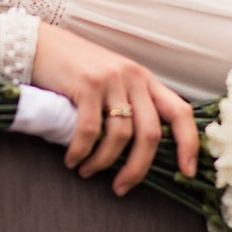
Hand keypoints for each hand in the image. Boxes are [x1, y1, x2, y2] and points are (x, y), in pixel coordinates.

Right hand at [31, 25, 198, 193]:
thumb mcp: (113, 82)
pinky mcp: (87, 84)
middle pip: (150, 133)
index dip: (189, 144)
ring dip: (103, 162)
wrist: (43, 44)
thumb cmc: (77, 69)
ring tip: (87, 171)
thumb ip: (129, 105)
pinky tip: (72, 160)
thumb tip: (138, 151)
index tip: (187, 172)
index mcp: (146, 80)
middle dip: (137, 168)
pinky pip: (90, 129)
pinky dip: (81, 151)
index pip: (181, 112)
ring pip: (120, 135)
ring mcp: (112, 79)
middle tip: (121, 187)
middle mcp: (134, 77)